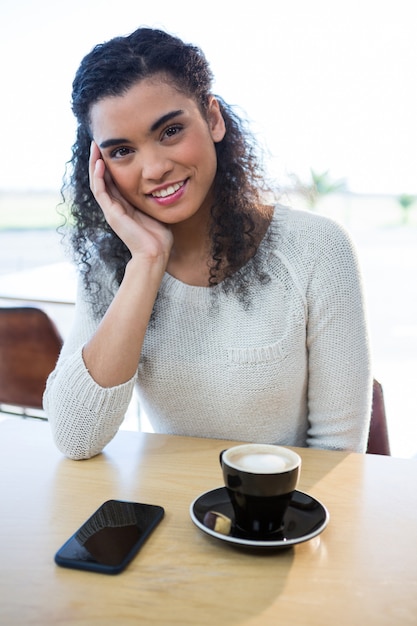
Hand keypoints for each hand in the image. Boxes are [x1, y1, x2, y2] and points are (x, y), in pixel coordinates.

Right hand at [89, 141, 172, 264]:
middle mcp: (114, 207)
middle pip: (102, 179)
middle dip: (99, 160)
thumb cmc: (159, 236)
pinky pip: (101, 192)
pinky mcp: (111, 214)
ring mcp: (111, 210)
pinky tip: (100, 164)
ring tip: (95, 147)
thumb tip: (165, 183)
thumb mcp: (156, 209)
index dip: (110, 164)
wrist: (155, 253)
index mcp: (124, 206)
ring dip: (95, 165)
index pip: (112, 181)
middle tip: (98, 142)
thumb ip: (154, 197)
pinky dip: (99, 177)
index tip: (112, 148)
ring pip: (97, 183)